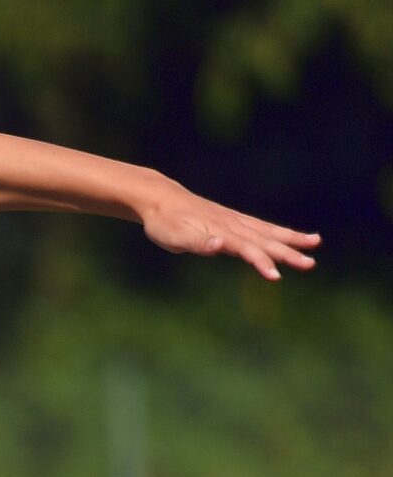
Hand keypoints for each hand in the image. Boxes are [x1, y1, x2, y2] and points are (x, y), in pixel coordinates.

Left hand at [140, 186, 318, 279]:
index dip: (262, 262)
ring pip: (268, 231)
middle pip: (265, 241)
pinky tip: (289, 236)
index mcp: (221, 233)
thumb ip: (199, 243)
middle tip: (310, 264)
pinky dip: (277, 232)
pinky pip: (260, 227)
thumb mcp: (176, 237)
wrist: (160, 200)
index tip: (276, 276)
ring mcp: (234, 221)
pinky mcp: (232, 220)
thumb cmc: (165, 224)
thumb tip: (220, 244)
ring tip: (316, 242)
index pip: (247, 250)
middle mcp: (233, 226)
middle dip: (288, 253)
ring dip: (291, 239)